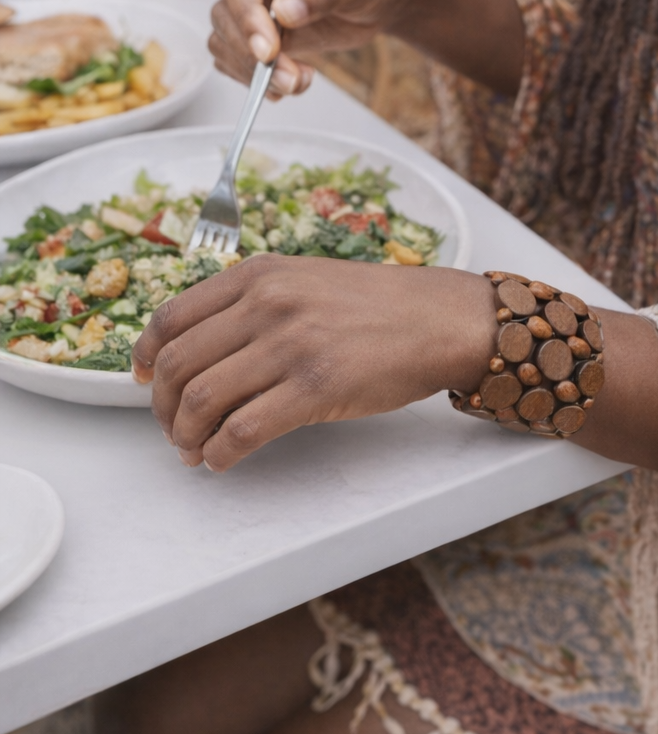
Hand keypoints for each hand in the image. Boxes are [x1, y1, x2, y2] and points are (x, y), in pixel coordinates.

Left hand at [132, 256, 494, 471]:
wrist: (438, 319)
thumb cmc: (376, 305)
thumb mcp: (304, 279)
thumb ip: (253, 302)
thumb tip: (198, 350)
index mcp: (260, 274)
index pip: (172, 317)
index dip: (145, 357)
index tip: (143, 380)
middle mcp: (267, 304)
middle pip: (176, 363)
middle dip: (162, 407)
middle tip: (172, 427)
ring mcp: (290, 345)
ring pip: (200, 399)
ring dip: (185, 434)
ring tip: (194, 448)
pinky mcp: (315, 388)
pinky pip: (242, 431)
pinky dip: (219, 453)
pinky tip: (222, 459)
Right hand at [210, 0, 406, 96]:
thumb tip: (284, 12)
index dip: (245, 13)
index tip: (268, 49)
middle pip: (224, 15)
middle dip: (249, 52)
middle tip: (287, 76)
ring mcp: (256, 11)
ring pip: (225, 42)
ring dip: (252, 72)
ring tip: (297, 82)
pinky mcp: (262, 38)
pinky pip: (238, 61)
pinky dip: (256, 80)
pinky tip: (291, 84)